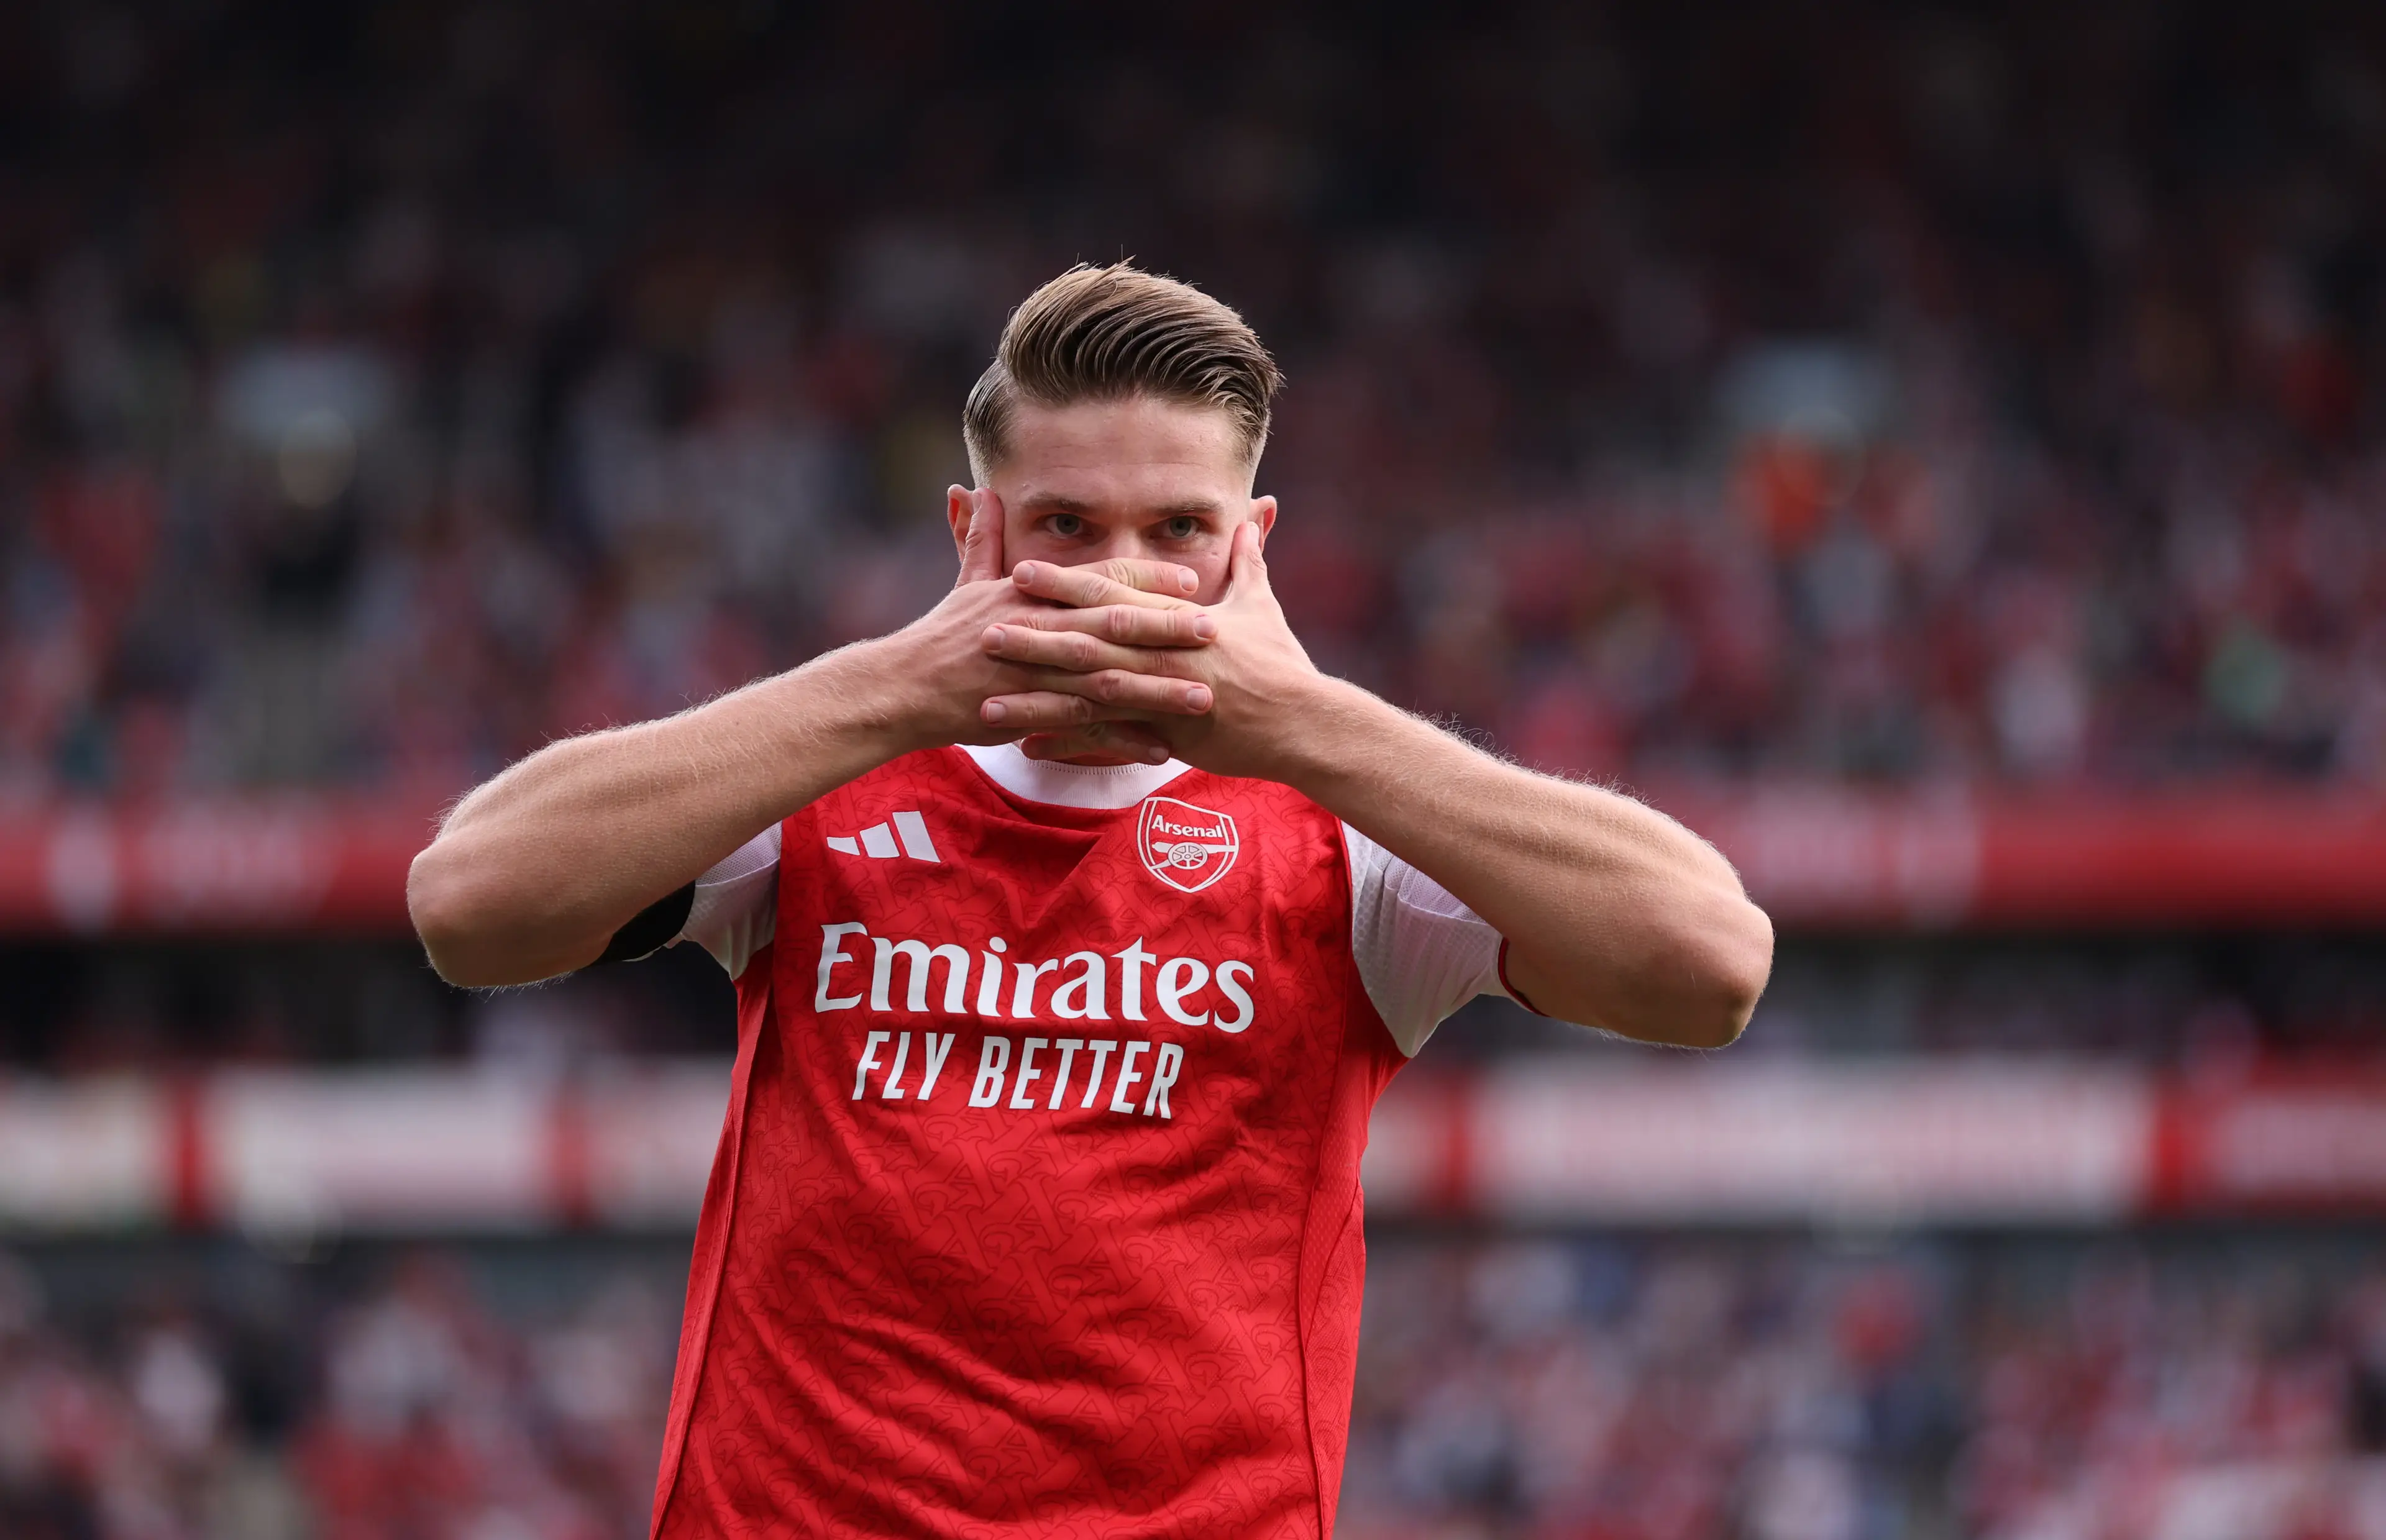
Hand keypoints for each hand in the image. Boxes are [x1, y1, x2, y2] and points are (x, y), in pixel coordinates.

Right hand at [873, 490, 1214, 759]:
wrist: (902, 688)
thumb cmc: (940, 636)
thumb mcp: (965, 583)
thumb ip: (981, 539)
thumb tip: (976, 490)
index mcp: (1031, 596)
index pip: (1098, 580)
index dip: (1147, 580)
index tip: (1192, 580)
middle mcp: (1037, 630)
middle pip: (1112, 626)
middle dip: (1166, 628)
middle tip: (1215, 631)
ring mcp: (1034, 675)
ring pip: (1107, 680)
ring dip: (1158, 689)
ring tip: (1203, 695)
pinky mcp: (1028, 715)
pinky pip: (1084, 730)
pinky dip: (1122, 739)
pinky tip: (1160, 748)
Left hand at [984, 522, 1331, 780]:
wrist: (1305, 721)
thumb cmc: (1283, 664)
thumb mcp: (1264, 606)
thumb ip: (1249, 561)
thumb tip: (1256, 514)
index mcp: (1176, 619)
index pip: (1110, 594)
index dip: (1063, 584)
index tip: (1020, 573)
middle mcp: (1162, 653)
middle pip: (1086, 640)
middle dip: (1032, 634)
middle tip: (980, 629)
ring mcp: (1162, 695)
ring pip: (1086, 693)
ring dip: (1035, 697)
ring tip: (987, 700)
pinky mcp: (1166, 734)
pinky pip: (1107, 742)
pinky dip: (1066, 746)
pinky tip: (1027, 750)